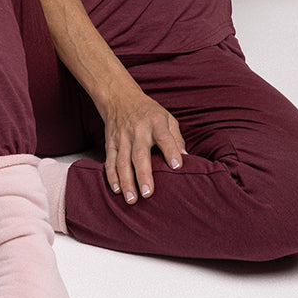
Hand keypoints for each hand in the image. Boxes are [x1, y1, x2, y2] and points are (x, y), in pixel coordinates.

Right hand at [101, 86, 186, 204]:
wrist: (119, 97)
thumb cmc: (149, 112)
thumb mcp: (167, 118)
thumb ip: (176, 138)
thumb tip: (187, 159)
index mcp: (156, 122)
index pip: (164, 137)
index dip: (171, 151)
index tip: (177, 167)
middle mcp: (138, 130)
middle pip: (140, 154)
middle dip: (143, 174)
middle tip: (148, 194)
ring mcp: (122, 137)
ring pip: (122, 161)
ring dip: (126, 181)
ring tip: (132, 199)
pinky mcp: (110, 142)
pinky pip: (110, 161)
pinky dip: (111, 176)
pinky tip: (116, 190)